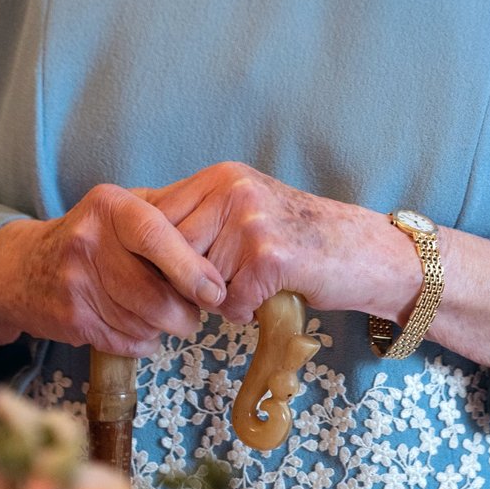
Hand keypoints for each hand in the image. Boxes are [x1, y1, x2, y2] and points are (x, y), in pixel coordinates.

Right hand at [0, 184, 226, 355]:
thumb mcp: (120, 207)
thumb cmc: (91, 234)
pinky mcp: (71, 318)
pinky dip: (143, 341)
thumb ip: (164, 213)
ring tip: (171, 319)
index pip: (156, 235)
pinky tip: (144, 329)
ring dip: (166, 328)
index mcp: (110, 206)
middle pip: (152, 290)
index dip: (190, 268)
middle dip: (184, 311)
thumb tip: (218, 235)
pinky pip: (123, 339)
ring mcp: (75, 282)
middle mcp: (89, 240)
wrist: (22, 267)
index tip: (215, 291)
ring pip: (141, 320)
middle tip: (197, 313)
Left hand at [139, 162, 418, 324]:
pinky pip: (230, 303)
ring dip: (217, 297)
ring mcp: (251, 222)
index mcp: (220, 177)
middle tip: (208, 291)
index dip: (151, 254)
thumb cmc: (294, 236)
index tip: (158, 274)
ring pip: (198, 281)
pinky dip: (244, 311)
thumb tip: (133, 238)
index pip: (155, 216)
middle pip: (170, 250)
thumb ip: (197, 217)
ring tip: (247, 285)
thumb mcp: (242, 208)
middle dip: (181, 281)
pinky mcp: (269, 257)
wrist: (356, 249)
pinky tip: (267, 295)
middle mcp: (232, 191)